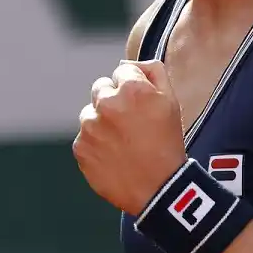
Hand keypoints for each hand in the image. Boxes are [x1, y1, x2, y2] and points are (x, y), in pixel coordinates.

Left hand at [72, 59, 187, 215]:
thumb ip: (153, 72)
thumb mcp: (171, 102)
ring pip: (90, 113)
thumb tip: (130, 62)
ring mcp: (90, 126)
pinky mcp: (81, 147)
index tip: (141, 105)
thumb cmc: (167, 144)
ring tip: (123, 142)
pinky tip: (114, 155)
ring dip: (102, 122)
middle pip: (101, 88)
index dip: (133, 88)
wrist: (159, 190)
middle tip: (130, 124)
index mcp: (131, 89)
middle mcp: (106, 103)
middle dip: (113, 100)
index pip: (122, 71)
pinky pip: (85, 137)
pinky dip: (95, 144)